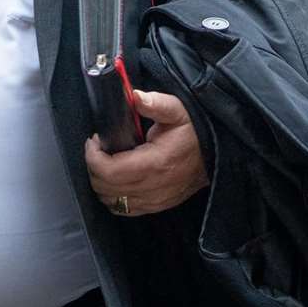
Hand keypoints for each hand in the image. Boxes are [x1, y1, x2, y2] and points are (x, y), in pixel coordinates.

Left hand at [85, 90, 207, 216]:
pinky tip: (116, 180)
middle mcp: (153, 186)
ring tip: (105, 162)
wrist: (215, 155)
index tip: (94, 140)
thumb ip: (154, 103)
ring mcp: (155, 200)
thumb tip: (135, 96)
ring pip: (112, 201)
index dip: (93, 156)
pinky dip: (113, 197)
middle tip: (98, 149)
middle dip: (94, 167)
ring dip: (101, 183)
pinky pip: (125, 210)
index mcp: (155, 163)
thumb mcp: (176, 110)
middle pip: (105, 187)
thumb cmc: (193, 132)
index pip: (109, 170)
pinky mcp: (157, 206)